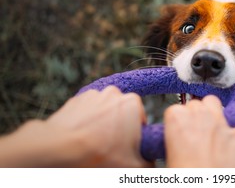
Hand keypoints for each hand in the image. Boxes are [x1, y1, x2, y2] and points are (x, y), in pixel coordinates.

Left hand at [0, 86, 152, 167]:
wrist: (58, 150)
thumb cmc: (96, 154)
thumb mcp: (133, 166)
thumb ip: (151, 163)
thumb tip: (153, 164)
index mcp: (133, 103)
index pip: (142, 120)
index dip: (137, 137)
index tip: (129, 148)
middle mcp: (115, 93)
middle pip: (124, 114)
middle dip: (120, 129)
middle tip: (112, 148)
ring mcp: (94, 94)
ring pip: (106, 112)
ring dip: (104, 124)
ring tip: (95, 143)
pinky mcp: (77, 99)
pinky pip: (89, 111)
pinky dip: (88, 121)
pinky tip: (83, 137)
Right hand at [164, 95, 234, 166]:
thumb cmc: (187, 176)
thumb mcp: (169, 156)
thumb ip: (175, 140)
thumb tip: (179, 141)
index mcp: (177, 119)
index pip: (176, 109)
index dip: (178, 119)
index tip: (179, 128)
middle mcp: (199, 116)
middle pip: (196, 103)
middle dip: (195, 113)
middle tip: (194, 130)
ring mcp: (220, 124)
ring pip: (215, 102)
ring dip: (213, 109)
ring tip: (211, 122)